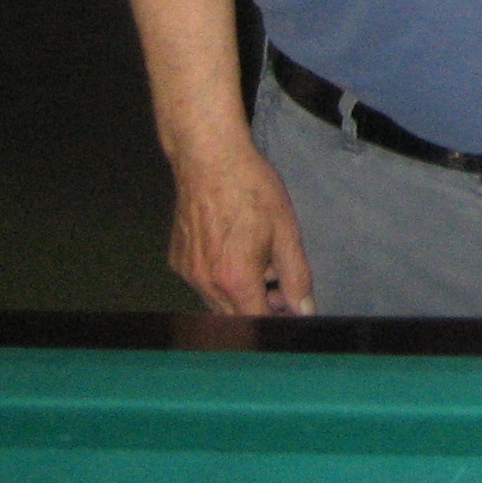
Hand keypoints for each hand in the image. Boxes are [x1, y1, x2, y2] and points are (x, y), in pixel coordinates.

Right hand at [169, 142, 313, 314]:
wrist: (209, 159)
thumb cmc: (251, 189)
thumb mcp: (286, 232)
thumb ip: (296, 277)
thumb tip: (304, 310)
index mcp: (236, 279)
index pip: (257, 323)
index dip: (277, 322)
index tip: (290, 312)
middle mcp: (206, 283)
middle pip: (235, 318)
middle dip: (260, 308)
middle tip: (280, 285)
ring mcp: (187, 273)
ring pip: (217, 303)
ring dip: (240, 295)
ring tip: (259, 260)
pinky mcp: (177, 261)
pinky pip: (202, 284)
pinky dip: (220, 279)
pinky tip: (234, 250)